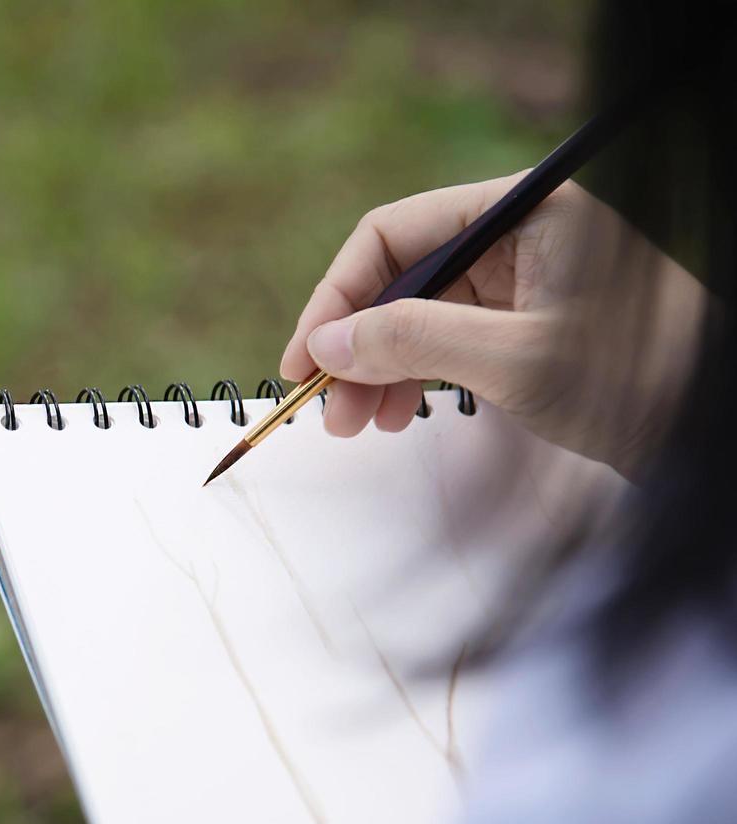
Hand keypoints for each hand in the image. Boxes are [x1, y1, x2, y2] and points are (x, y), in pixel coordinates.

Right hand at [279, 173, 704, 476]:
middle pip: (400, 276)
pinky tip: (397, 414)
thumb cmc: (638, 381)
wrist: (710, 433)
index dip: (338, 296)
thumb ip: (414, 341)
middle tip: (326, 408)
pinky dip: (412, 377)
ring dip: (376, 367)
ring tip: (356, 425)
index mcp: (525, 211)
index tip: (306, 356)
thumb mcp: (515, 360)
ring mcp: (521, 281)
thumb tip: (328, 343)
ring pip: (416, 313)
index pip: (395, 234)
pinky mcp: (525, 325)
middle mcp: (518, 236)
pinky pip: (445, 341)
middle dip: (355, 342)